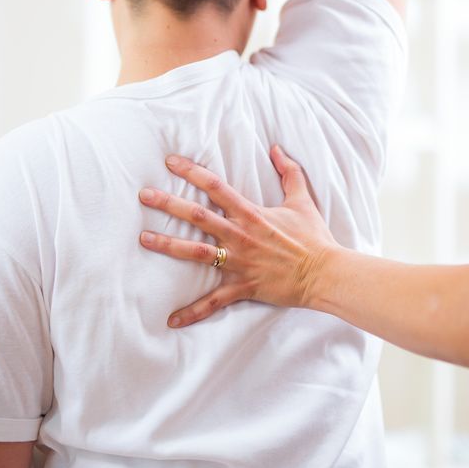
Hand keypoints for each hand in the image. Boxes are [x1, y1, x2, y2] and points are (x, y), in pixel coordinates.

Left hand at [139, 145, 337, 326]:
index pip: (215, 186)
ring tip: (144, 239)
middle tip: (144, 195)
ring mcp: (239, 262)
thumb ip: (289, 172)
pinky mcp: (243, 286)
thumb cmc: (314, 237)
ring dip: (168, 245)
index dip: (192, 171)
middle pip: (198, 215)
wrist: (325, 272)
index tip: (169, 162)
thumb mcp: (303, 199)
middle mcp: (240, 235)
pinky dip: (193, 312)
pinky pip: (213, 302)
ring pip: (196, 253)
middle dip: (169, 204)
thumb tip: (277, 147)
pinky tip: (171, 320)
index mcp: (251, 213)